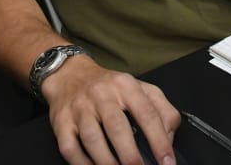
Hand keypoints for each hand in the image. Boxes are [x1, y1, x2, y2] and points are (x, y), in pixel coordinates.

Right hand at [44, 55, 179, 164]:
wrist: (69, 74)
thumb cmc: (108, 87)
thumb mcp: (140, 88)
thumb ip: (162, 109)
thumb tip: (169, 138)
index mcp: (125, 86)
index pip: (147, 113)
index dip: (159, 140)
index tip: (167, 161)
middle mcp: (101, 95)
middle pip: (117, 126)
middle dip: (130, 155)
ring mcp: (79, 108)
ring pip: (92, 138)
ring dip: (107, 162)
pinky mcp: (61, 122)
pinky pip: (70, 147)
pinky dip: (83, 164)